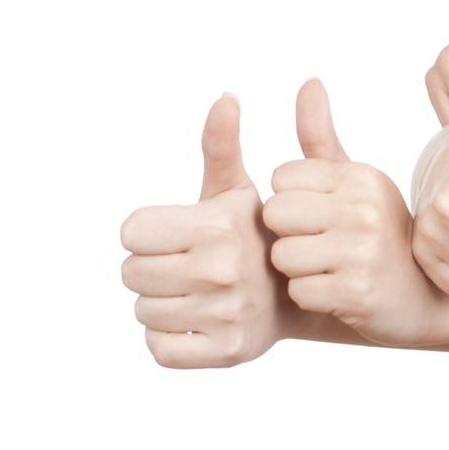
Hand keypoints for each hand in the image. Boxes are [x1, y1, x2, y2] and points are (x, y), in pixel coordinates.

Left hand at [120, 94, 294, 367]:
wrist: (318, 291)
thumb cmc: (268, 234)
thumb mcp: (247, 188)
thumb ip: (223, 144)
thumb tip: (225, 97)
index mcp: (219, 225)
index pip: (131, 232)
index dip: (152, 231)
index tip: (183, 233)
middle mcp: (223, 269)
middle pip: (130, 274)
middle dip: (155, 267)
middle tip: (192, 264)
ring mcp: (227, 314)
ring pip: (143, 313)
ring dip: (164, 304)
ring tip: (200, 292)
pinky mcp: (228, 352)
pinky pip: (160, 350)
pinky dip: (171, 339)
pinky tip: (200, 321)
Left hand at [263, 79, 448, 346]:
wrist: (424, 296)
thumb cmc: (378, 234)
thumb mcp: (355, 182)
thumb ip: (321, 136)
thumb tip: (309, 81)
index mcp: (360, 176)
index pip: (282, 178)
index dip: (291, 200)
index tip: (318, 215)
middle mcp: (364, 208)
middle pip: (275, 214)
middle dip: (287, 234)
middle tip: (319, 244)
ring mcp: (363, 250)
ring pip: (283, 256)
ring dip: (298, 269)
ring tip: (329, 268)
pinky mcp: (357, 291)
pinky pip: (300, 292)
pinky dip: (312, 297)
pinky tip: (339, 291)